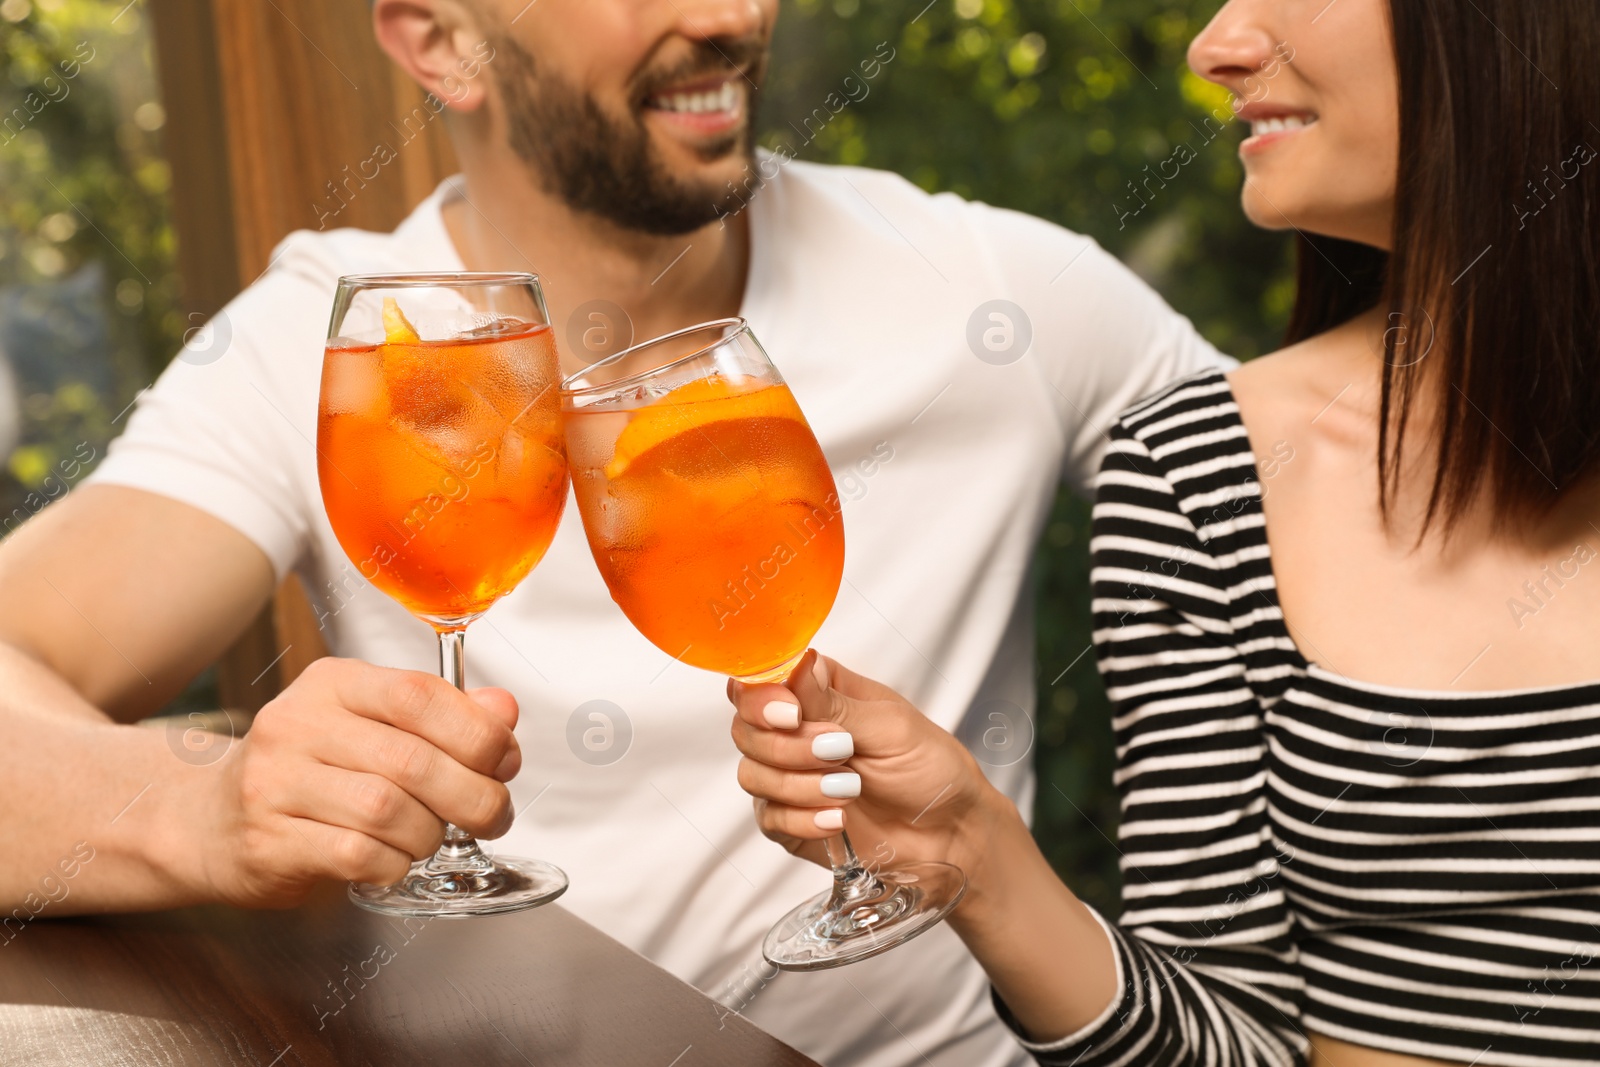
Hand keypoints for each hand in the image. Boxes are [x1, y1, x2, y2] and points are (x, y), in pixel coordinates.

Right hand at [193, 657, 519, 907]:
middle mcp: (298, 724)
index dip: (478, 732)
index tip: (504, 760)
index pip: (419, 694)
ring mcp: (275, 783)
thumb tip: (504, 711)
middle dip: (473, 795)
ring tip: (432, 837)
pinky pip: (358, 855)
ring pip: (388, 811)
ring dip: (431, 833)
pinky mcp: (268, 841)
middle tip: (492, 814)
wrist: (210, 820)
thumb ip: (443, 715)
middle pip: (412, 761)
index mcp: (333, 684)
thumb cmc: (310, 771)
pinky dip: (394, 864)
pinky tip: (392, 860)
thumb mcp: (372, 725)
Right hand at [727, 650, 1012, 877]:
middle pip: (746, 729)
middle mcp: (796, 730)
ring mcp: (790, 775)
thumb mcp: (890, 726)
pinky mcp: (790, 819)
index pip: (761, 681)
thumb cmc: (930, 768)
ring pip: (752, 774)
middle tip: (840, 754)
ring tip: (850, 791)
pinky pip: (767, 818)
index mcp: (818, 691)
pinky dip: (801, 819)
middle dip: (788, 747)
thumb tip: (793, 665)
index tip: (791, 715)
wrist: (950, 833)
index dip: (762, 697)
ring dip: (799, 785)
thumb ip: (833, 703)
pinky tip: (837, 820)